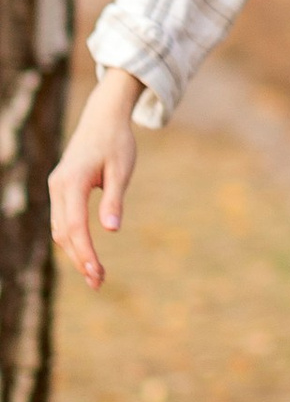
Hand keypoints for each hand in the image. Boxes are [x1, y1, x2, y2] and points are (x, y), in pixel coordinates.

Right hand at [50, 71, 143, 293]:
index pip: (76, 226)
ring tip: (95, 275)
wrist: (102, 118)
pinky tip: (85, 254)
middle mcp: (58, 187)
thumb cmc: (117, 142)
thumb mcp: (121, 170)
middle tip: (99, 283)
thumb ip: (114, 199)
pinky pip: (62, 220)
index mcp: (72, 182)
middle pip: (64, 233)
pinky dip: (72, 239)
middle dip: (80, 259)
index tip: (98, 274)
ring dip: (75, 253)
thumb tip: (112, 230)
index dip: (85, 253)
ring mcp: (56, 188)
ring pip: (60, 229)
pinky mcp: (60, 189)